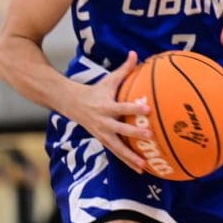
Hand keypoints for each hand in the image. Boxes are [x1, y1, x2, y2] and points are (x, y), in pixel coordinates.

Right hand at [68, 51, 152, 172]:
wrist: (72, 104)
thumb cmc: (96, 90)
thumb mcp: (109, 80)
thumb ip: (124, 69)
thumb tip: (134, 52)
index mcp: (106, 106)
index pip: (122, 107)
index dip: (134, 107)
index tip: (147, 108)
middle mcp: (104, 122)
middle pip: (121, 129)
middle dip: (135, 133)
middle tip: (150, 136)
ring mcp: (103, 134)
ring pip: (117, 147)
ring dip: (130, 157)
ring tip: (144, 165)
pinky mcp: (103, 141)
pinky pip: (116, 153)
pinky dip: (127, 161)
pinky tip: (140, 169)